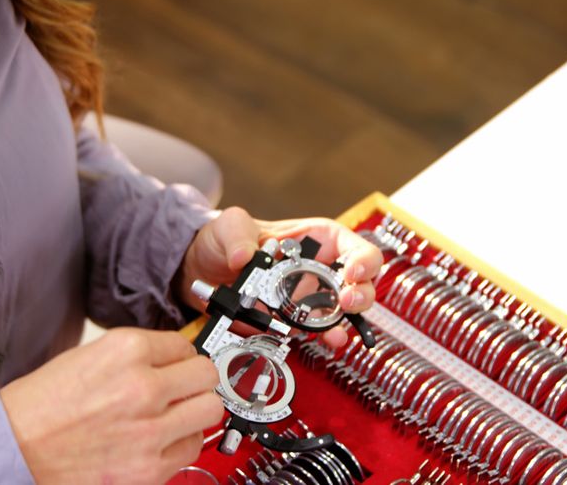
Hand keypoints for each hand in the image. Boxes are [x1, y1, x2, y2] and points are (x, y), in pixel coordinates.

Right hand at [0, 328, 223, 483]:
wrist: (14, 448)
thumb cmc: (43, 405)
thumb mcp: (90, 356)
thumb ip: (137, 356)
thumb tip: (173, 358)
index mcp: (127, 351)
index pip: (186, 346)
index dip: (179, 358)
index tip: (176, 367)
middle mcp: (143, 387)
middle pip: (206, 375)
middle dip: (195, 382)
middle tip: (182, 390)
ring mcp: (149, 430)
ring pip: (209, 411)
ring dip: (194, 412)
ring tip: (173, 416)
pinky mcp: (149, 468)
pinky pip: (192, 448)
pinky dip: (180, 443)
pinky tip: (158, 440)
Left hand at [176, 207, 383, 347]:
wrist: (203, 270)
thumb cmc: (225, 240)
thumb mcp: (229, 226)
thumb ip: (237, 235)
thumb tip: (243, 256)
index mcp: (317, 240)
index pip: (355, 247)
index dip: (363, 260)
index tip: (353, 272)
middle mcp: (321, 269)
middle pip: (360, 282)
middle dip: (361, 293)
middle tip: (347, 302)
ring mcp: (311, 298)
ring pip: (345, 313)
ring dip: (347, 323)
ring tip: (337, 331)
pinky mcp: (295, 321)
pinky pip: (317, 332)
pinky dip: (325, 339)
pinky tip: (327, 342)